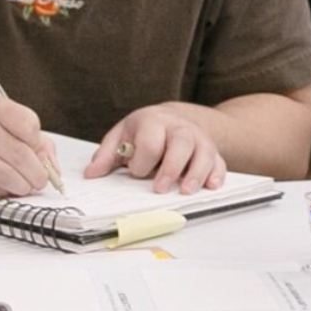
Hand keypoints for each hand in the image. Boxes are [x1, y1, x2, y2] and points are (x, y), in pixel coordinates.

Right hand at [0, 91, 51, 196]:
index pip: (29, 125)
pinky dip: (0, 190)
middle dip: (37, 174)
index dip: (38, 145)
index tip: (37, 153)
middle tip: (39, 180)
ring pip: (6, 175)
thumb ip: (26, 137)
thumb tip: (51, 165)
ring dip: (21, 187)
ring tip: (22, 186)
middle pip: (21, 154)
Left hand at [86, 104, 226, 194]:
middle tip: (159, 189)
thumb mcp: (122, 136)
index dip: (142, 161)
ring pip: (204, 152)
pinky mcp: (212, 150)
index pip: (150, 141)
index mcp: (153, 121)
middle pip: (181, 143)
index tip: (136, 172)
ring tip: (186, 191)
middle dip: (171, 168)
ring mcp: (198, 138)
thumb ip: (106, 155)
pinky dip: (217, 174)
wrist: (173, 119)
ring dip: (196, 173)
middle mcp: (179, 127)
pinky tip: (211, 186)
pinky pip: (219, 161)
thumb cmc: (144, 131)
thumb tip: (91, 174)